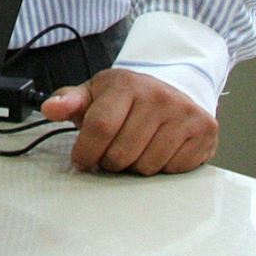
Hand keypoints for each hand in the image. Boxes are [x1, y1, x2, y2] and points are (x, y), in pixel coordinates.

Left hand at [40, 69, 217, 175]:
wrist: (173, 88)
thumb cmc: (128, 97)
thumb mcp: (96, 93)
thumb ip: (69, 101)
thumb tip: (50, 109)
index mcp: (127, 84)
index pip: (100, 127)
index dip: (86, 151)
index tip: (82, 160)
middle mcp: (159, 96)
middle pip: (122, 153)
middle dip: (109, 162)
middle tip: (110, 154)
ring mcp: (185, 114)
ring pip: (147, 166)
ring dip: (135, 167)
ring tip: (135, 150)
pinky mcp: (204, 132)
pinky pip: (173, 170)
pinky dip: (161, 169)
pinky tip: (158, 151)